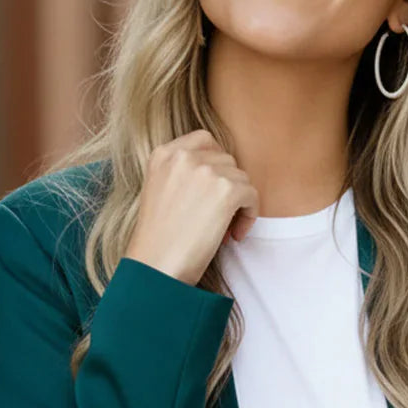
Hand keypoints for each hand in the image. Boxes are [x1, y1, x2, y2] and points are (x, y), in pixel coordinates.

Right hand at [125, 130, 259, 284]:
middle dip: (228, 186)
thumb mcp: (160, 190)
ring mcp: (206, 171)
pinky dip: (248, 217)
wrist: (155, 267)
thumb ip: (183, 173)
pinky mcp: (225, 190)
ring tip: (224, 230)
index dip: (217, 164)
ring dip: (239, 203)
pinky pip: (252, 196)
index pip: (204, 140)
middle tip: (219, 217)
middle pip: (226, 160)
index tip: (216, 189)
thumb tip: (223, 173)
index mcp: (164, 153)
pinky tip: (233, 236)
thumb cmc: (159, 240)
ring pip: (241, 178)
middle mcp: (184, 156)